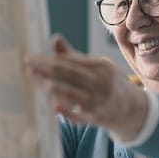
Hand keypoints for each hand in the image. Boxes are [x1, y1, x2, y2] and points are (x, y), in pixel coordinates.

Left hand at [25, 35, 147, 142]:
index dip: (48, 59)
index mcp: (101, 67)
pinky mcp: (97, 118)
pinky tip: (53, 106)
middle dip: (45, 70)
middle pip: (68, 75)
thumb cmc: (107, 83)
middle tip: (27, 66)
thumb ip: (73, 56)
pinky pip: (79, 116)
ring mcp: (99, 102)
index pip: (69, 61)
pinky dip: (67, 112)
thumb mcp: (96, 66)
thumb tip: (55, 39)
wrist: (130, 108)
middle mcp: (101, 83)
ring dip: (53, 88)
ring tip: (35, 80)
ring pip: (73, 94)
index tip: (31, 57)